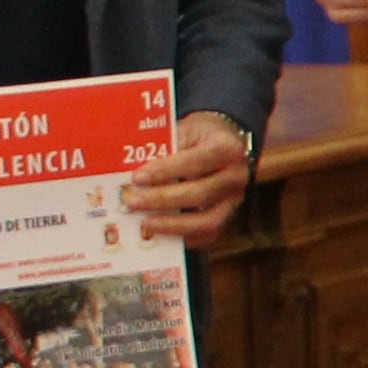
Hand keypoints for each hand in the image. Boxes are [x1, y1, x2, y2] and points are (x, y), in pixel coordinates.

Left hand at [127, 110, 255, 246]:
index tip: (137, 178)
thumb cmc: (201, 136)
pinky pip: (207, 235)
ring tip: (144, 222)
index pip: (195, 162)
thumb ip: (166, 147)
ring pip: (207, 221)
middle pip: (199, 194)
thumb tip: (132, 169)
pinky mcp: (228, 218)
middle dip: (161, 200)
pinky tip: (160, 233)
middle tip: (131, 201)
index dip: (165, 171)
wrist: (227, 143)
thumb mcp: (186, 129)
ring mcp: (234, 201)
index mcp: (226, 148)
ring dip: (172, 225)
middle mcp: (236, 177)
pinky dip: (183, 237)